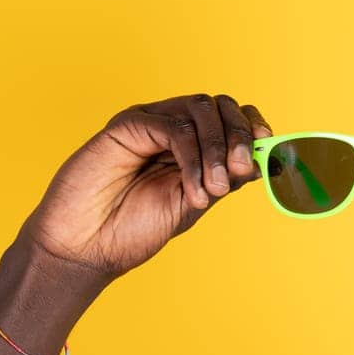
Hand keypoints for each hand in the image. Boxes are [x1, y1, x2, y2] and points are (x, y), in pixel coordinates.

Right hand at [13, 94, 272, 280]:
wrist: (85, 248)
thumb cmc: (131, 231)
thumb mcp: (192, 205)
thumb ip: (225, 180)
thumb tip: (266, 159)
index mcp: (189, 147)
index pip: (230, 117)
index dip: (252, 125)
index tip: (268, 147)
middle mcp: (170, 129)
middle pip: (220, 105)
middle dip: (239, 135)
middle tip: (240, 172)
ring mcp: (148, 124)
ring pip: (199, 108)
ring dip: (218, 148)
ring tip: (212, 190)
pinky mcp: (127, 126)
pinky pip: (173, 126)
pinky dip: (192, 157)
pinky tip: (191, 191)